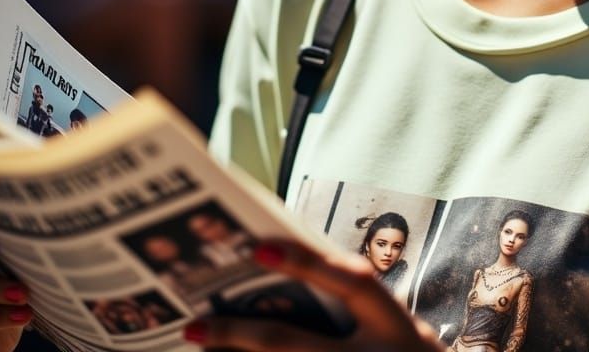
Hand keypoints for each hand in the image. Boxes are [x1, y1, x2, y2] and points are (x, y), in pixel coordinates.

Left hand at [183, 239, 444, 350]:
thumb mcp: (395, 331)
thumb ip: (355, 306)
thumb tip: (287, 279)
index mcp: (394, 326)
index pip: (352, 282)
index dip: (308, 262)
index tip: (258, 246)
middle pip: (292, 346)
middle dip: (237, 335)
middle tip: (193, 324)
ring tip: (201, 346)